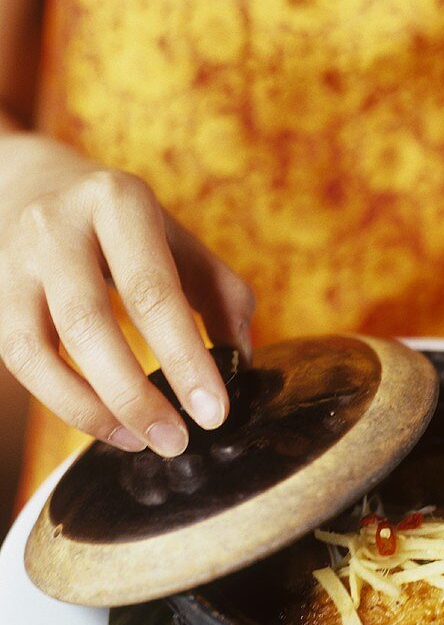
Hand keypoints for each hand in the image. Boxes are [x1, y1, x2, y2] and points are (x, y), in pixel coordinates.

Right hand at [0, 135, 254, 455]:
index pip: (153, 291)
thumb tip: (240, 359)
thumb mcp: (176, 236)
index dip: (185, 358)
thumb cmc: (119, 223)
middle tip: (177, 441)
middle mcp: (56, 227)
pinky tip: (108, 427)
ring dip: (93, 409)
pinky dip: (65, 404)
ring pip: (39, 349)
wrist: (25, 182)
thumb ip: (219, 292)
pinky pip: (21, 362)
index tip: (213, 411)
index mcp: (118, 203)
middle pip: (89, 323)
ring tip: (142, 442)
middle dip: (135, 395)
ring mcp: (13, 262)